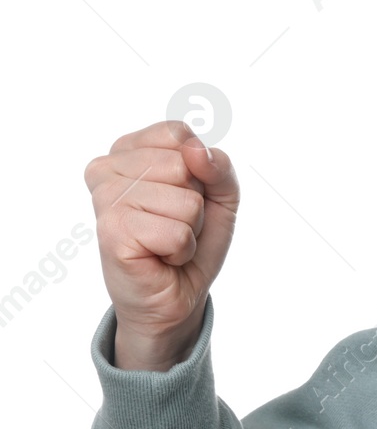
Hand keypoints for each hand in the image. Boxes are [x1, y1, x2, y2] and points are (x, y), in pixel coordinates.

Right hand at [83, 119, 239, 366]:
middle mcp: (107, 169)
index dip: (199, 171)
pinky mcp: (111, 233)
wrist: (177, 293)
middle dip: (196, 203)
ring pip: (185, 202)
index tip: (181, 194)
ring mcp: (105, 200)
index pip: (178, 134)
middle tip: (174, 224)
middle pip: (183, 166)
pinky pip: (177, 234)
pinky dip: (182, 250)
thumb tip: (195, 151)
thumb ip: (218, 166)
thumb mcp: (220, 195)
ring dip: (190, 229)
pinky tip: (160, 257)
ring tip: (166, 241)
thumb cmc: (192, 239)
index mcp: (128, 150)